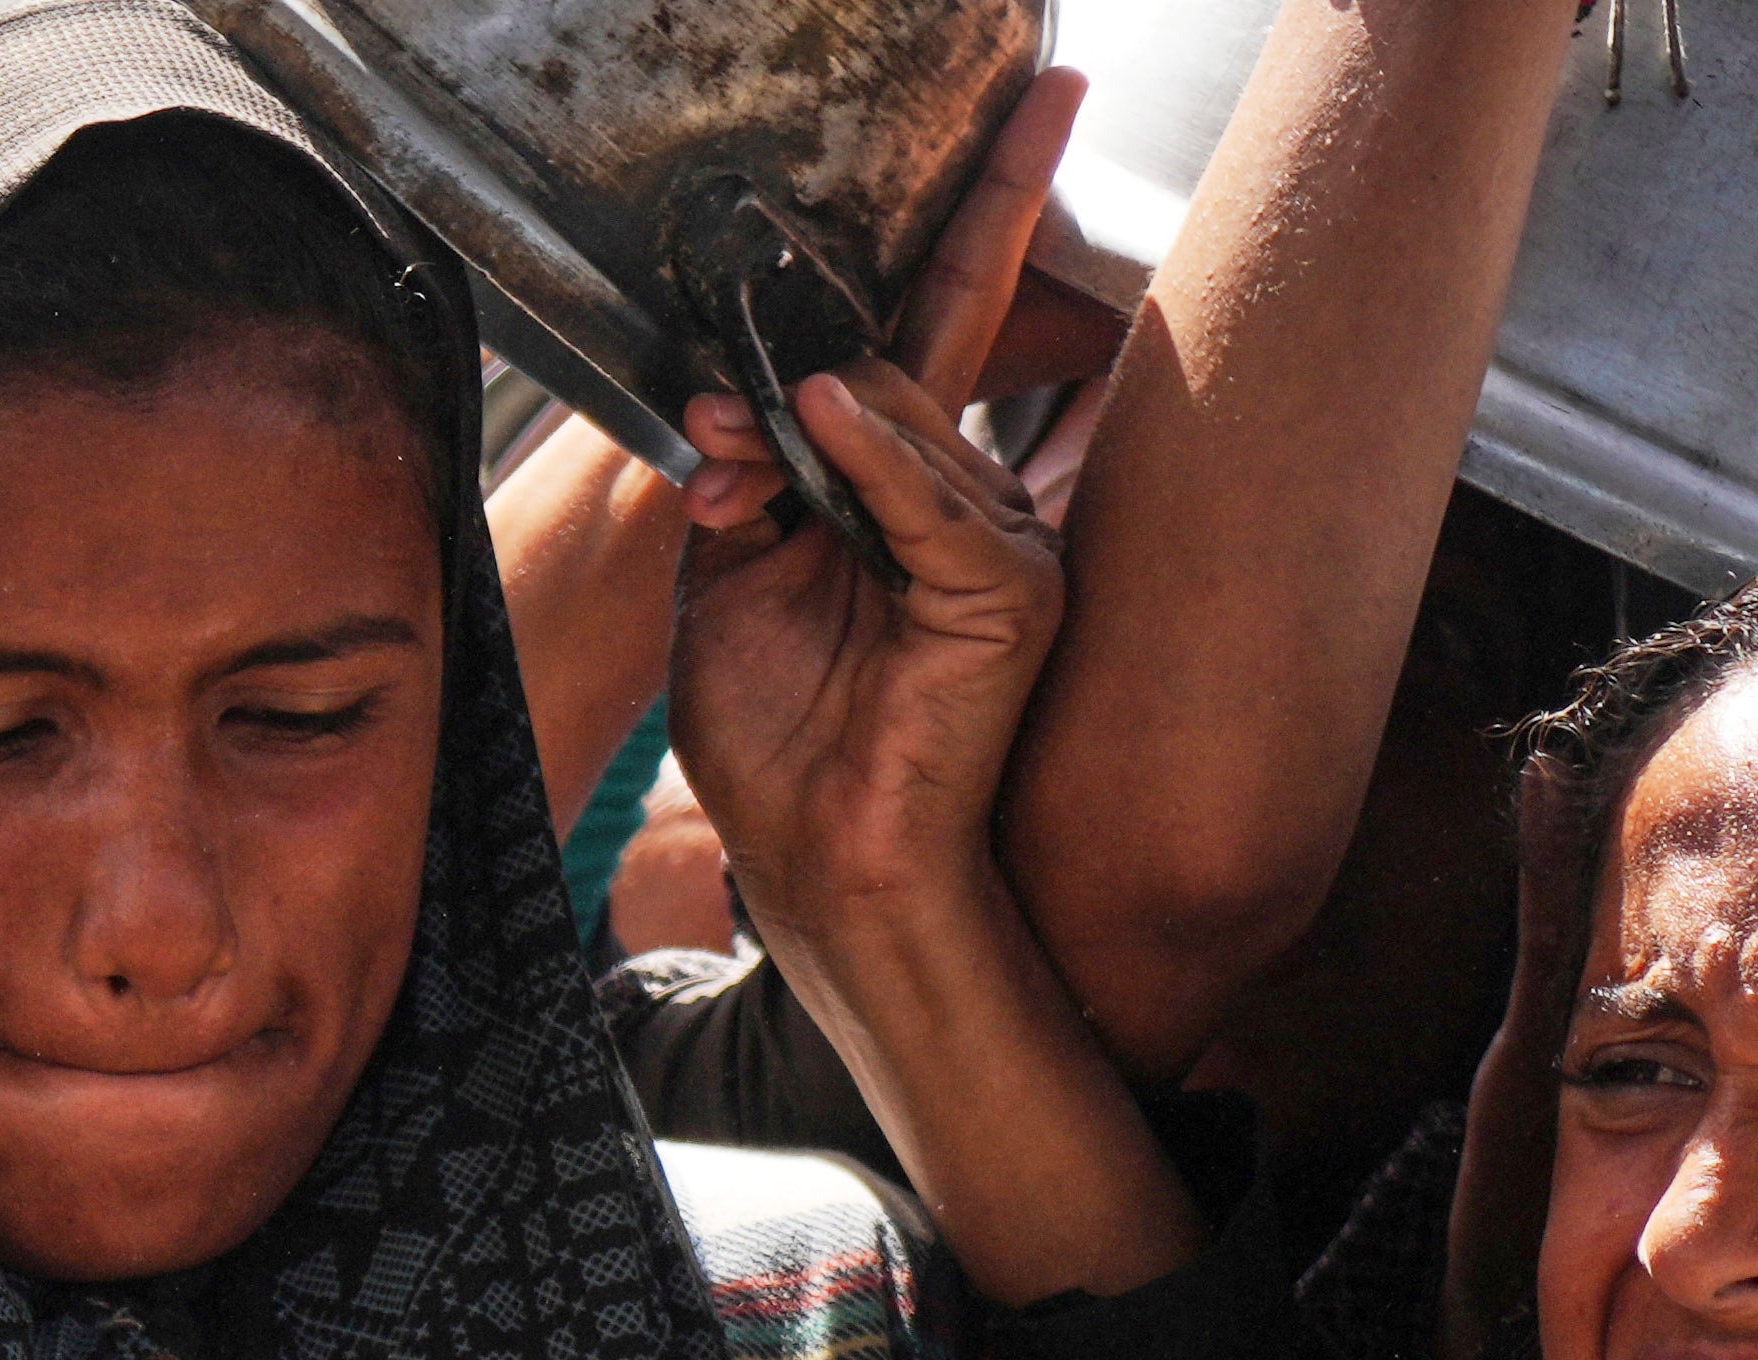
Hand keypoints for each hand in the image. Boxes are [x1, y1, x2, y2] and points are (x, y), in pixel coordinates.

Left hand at [661, 76, 1087, 912]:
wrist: (817, 860)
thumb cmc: (779, 740)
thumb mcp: (728, 585)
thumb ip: (745, 482)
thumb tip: (736, 400)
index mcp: (898, 487)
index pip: (940, 320)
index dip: (980, 211)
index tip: (1029, 102)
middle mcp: (965, 498)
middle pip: (923, 349)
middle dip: (854, 322)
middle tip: (858, 268)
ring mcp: (1000, 539)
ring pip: (908, 419)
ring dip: (809, 420)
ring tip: (740, 454)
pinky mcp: (1010, 589)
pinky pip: (930, 495)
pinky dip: (868, 454)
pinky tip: (820, 421)